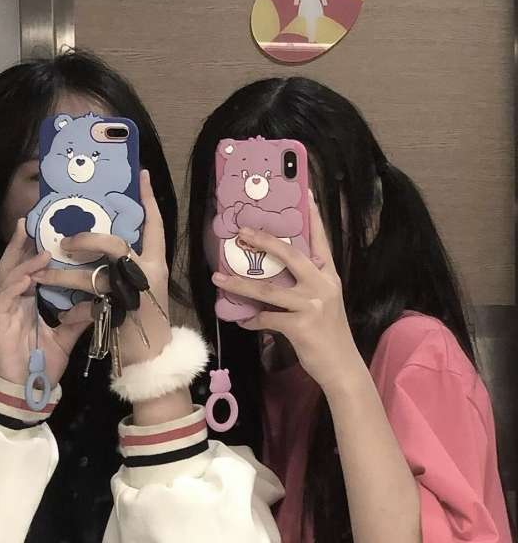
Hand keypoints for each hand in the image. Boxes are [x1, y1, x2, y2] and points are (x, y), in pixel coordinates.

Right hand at [0, 220, 92, 386]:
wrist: (25, 391)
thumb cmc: (41, 363)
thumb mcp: (66, 336)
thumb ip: (80, 317)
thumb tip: (101, 301)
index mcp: (29, 302)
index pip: (31, 269)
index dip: (34, 251)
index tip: (47, 232)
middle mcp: (15, 301)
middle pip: (14, 265)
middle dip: (20, 244)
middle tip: (28, 222)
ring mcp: (5, 310)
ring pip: (8, 276)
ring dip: (22, 259)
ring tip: (33, 242)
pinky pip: (5, 298)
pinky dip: (16, 284)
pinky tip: (28, 276)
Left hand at [32, 170, 170, 366]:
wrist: (152, 356)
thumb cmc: (146, 317)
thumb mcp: (144, 284)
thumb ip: (129, 263)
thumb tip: (106, 240)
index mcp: (156, 262)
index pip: (155, 225)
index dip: (148, 200)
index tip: (141, 175)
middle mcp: (148, 273)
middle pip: (114, 244)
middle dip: (85, 240)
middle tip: (65, 241)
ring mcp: (134, 293)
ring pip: (93, 275)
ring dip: (62, 275)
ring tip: (42, 274)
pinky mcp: (119, 313)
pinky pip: (88, 302)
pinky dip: (70, 305)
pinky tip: (56, 306)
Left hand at [211, 193, 363, 392]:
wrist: (342, 366)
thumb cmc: (330, 332)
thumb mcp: (325, 300)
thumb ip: (306, 284)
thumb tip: (274, 273)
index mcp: (328, 276)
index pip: (321, 240)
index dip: (313, 216)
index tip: (304, 192)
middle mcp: (322, 285)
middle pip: (290, 255)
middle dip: (263, 240)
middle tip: (241, 231)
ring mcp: (312, 305)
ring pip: (268, 289)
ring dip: (239, 285)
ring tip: (218, 279)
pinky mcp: (300, 326)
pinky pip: (266, 319)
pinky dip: (251, 320)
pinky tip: (241, 321)